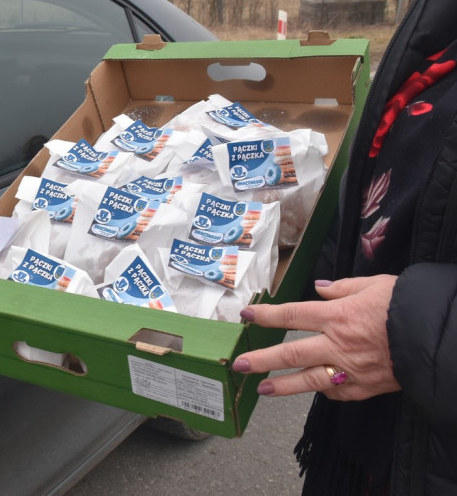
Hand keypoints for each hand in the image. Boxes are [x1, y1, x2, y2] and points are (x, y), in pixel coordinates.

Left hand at [231, 275, 400, 400]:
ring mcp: (352, 369)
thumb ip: (343, 287)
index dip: (266, 316)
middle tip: (240, 364)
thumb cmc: (408, 305)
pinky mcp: (368, 387)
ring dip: (283, 385)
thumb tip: (321, 287)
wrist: (441, 335)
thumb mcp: (375, 284)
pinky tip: (314, 389)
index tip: (246, 316)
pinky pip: (338, 392)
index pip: (292, 315)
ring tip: (262, 388)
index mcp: (338, 315)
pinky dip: (325, 390)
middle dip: (262, 359)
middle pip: (291, 353)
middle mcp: (339, 344)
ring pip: (309, 380)